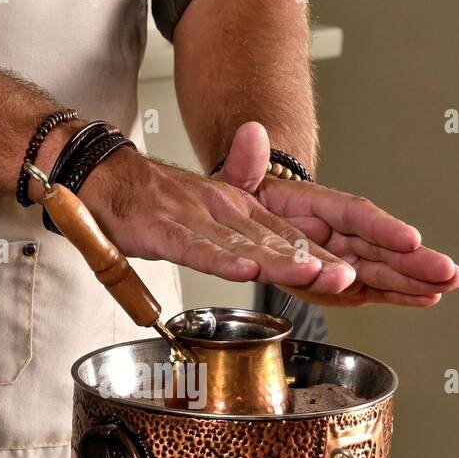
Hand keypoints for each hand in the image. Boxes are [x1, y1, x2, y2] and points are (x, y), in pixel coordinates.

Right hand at [80, 144, 358, 295]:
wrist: (106, 180)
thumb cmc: (156, 205)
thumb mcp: (208, 211)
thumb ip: (243, 232)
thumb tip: (272, 257)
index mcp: (237, 208)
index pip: (287, 235)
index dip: (320, 255)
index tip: (352, 274)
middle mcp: (223, 210)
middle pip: (274, 241)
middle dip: (312, 262)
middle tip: (346, 277)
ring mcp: (194, 219)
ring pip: (243, 244)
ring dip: (277, 260)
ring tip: (309, 273)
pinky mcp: (164, 231)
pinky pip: (195, 248)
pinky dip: (220, 259)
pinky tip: (244, 270)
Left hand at [220, 122, 458, 307]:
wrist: (248, 216)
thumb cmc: (249, 197)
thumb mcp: (239, 178)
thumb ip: (246, 162)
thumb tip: (250, 132)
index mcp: (316, 205)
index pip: (354, 214)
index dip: (381, 228)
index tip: (409, 239)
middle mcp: (337, 232)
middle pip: (379, 246)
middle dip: (413, 262)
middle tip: (447, 270)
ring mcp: (343, 257)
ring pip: (383, 269)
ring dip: (416, 280)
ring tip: (449, 284)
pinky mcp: (342, 281)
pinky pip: (372, 287)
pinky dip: (398, 294)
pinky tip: (428, 298)